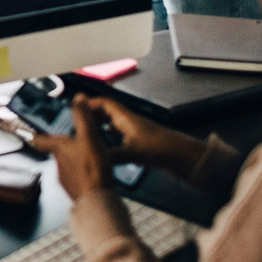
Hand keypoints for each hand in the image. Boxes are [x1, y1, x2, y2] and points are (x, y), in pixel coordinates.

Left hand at [30, 96, 112, 199]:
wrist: (97, 201)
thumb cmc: (92, 169)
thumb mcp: (89, 138)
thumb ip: (83, 118)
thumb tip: (77, 98)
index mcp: (59, 149)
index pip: (40, 140)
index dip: (36, 135)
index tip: (31, 133)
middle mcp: (58, 164)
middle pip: (57, 152)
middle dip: (65, 146)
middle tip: (77, 141)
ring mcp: (66, 179)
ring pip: (68, 165)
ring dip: (76, 160)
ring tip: (90, 157)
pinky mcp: (76, 191)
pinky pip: (78, 179)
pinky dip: (84, 175)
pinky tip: (95, 173)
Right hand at [72, 96, 206, 180]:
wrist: (186, 158)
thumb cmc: (163, 150)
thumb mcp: (133, 153)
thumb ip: (110, 155)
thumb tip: (90, 158)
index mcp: (127, 118)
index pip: (104, 103)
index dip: (89, 103)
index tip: (75, 108)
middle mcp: (130, 122)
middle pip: (107, 112)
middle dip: (91, 114)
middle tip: (77, 122)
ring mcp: (136, 133)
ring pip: (113, 124)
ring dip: (100, 125)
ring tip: (87, 133)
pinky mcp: (141, 143)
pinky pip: (120, 136)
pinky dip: (109, 137)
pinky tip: (106, 146)